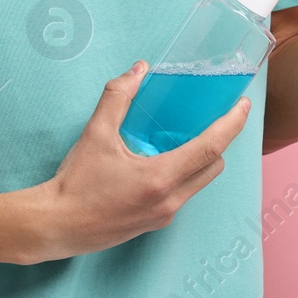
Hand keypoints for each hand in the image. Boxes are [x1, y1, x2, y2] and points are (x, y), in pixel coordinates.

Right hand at [32, 60, 250, 261]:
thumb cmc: (75, 183)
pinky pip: (183, 194)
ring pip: (199, 183)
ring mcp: (164, 215)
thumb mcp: (95, 134)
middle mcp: (170, 200)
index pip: (211, 149)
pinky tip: (164, 160)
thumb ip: (117, 97)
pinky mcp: (154, 224)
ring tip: (188, 135)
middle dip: (220, 140)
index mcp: (160, 178)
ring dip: (202, 159)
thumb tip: (138, 70)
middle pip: (213, 167)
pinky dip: (184, 174)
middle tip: (216, 116)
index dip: (231, 124)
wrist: (55, 226)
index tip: (243, 106)